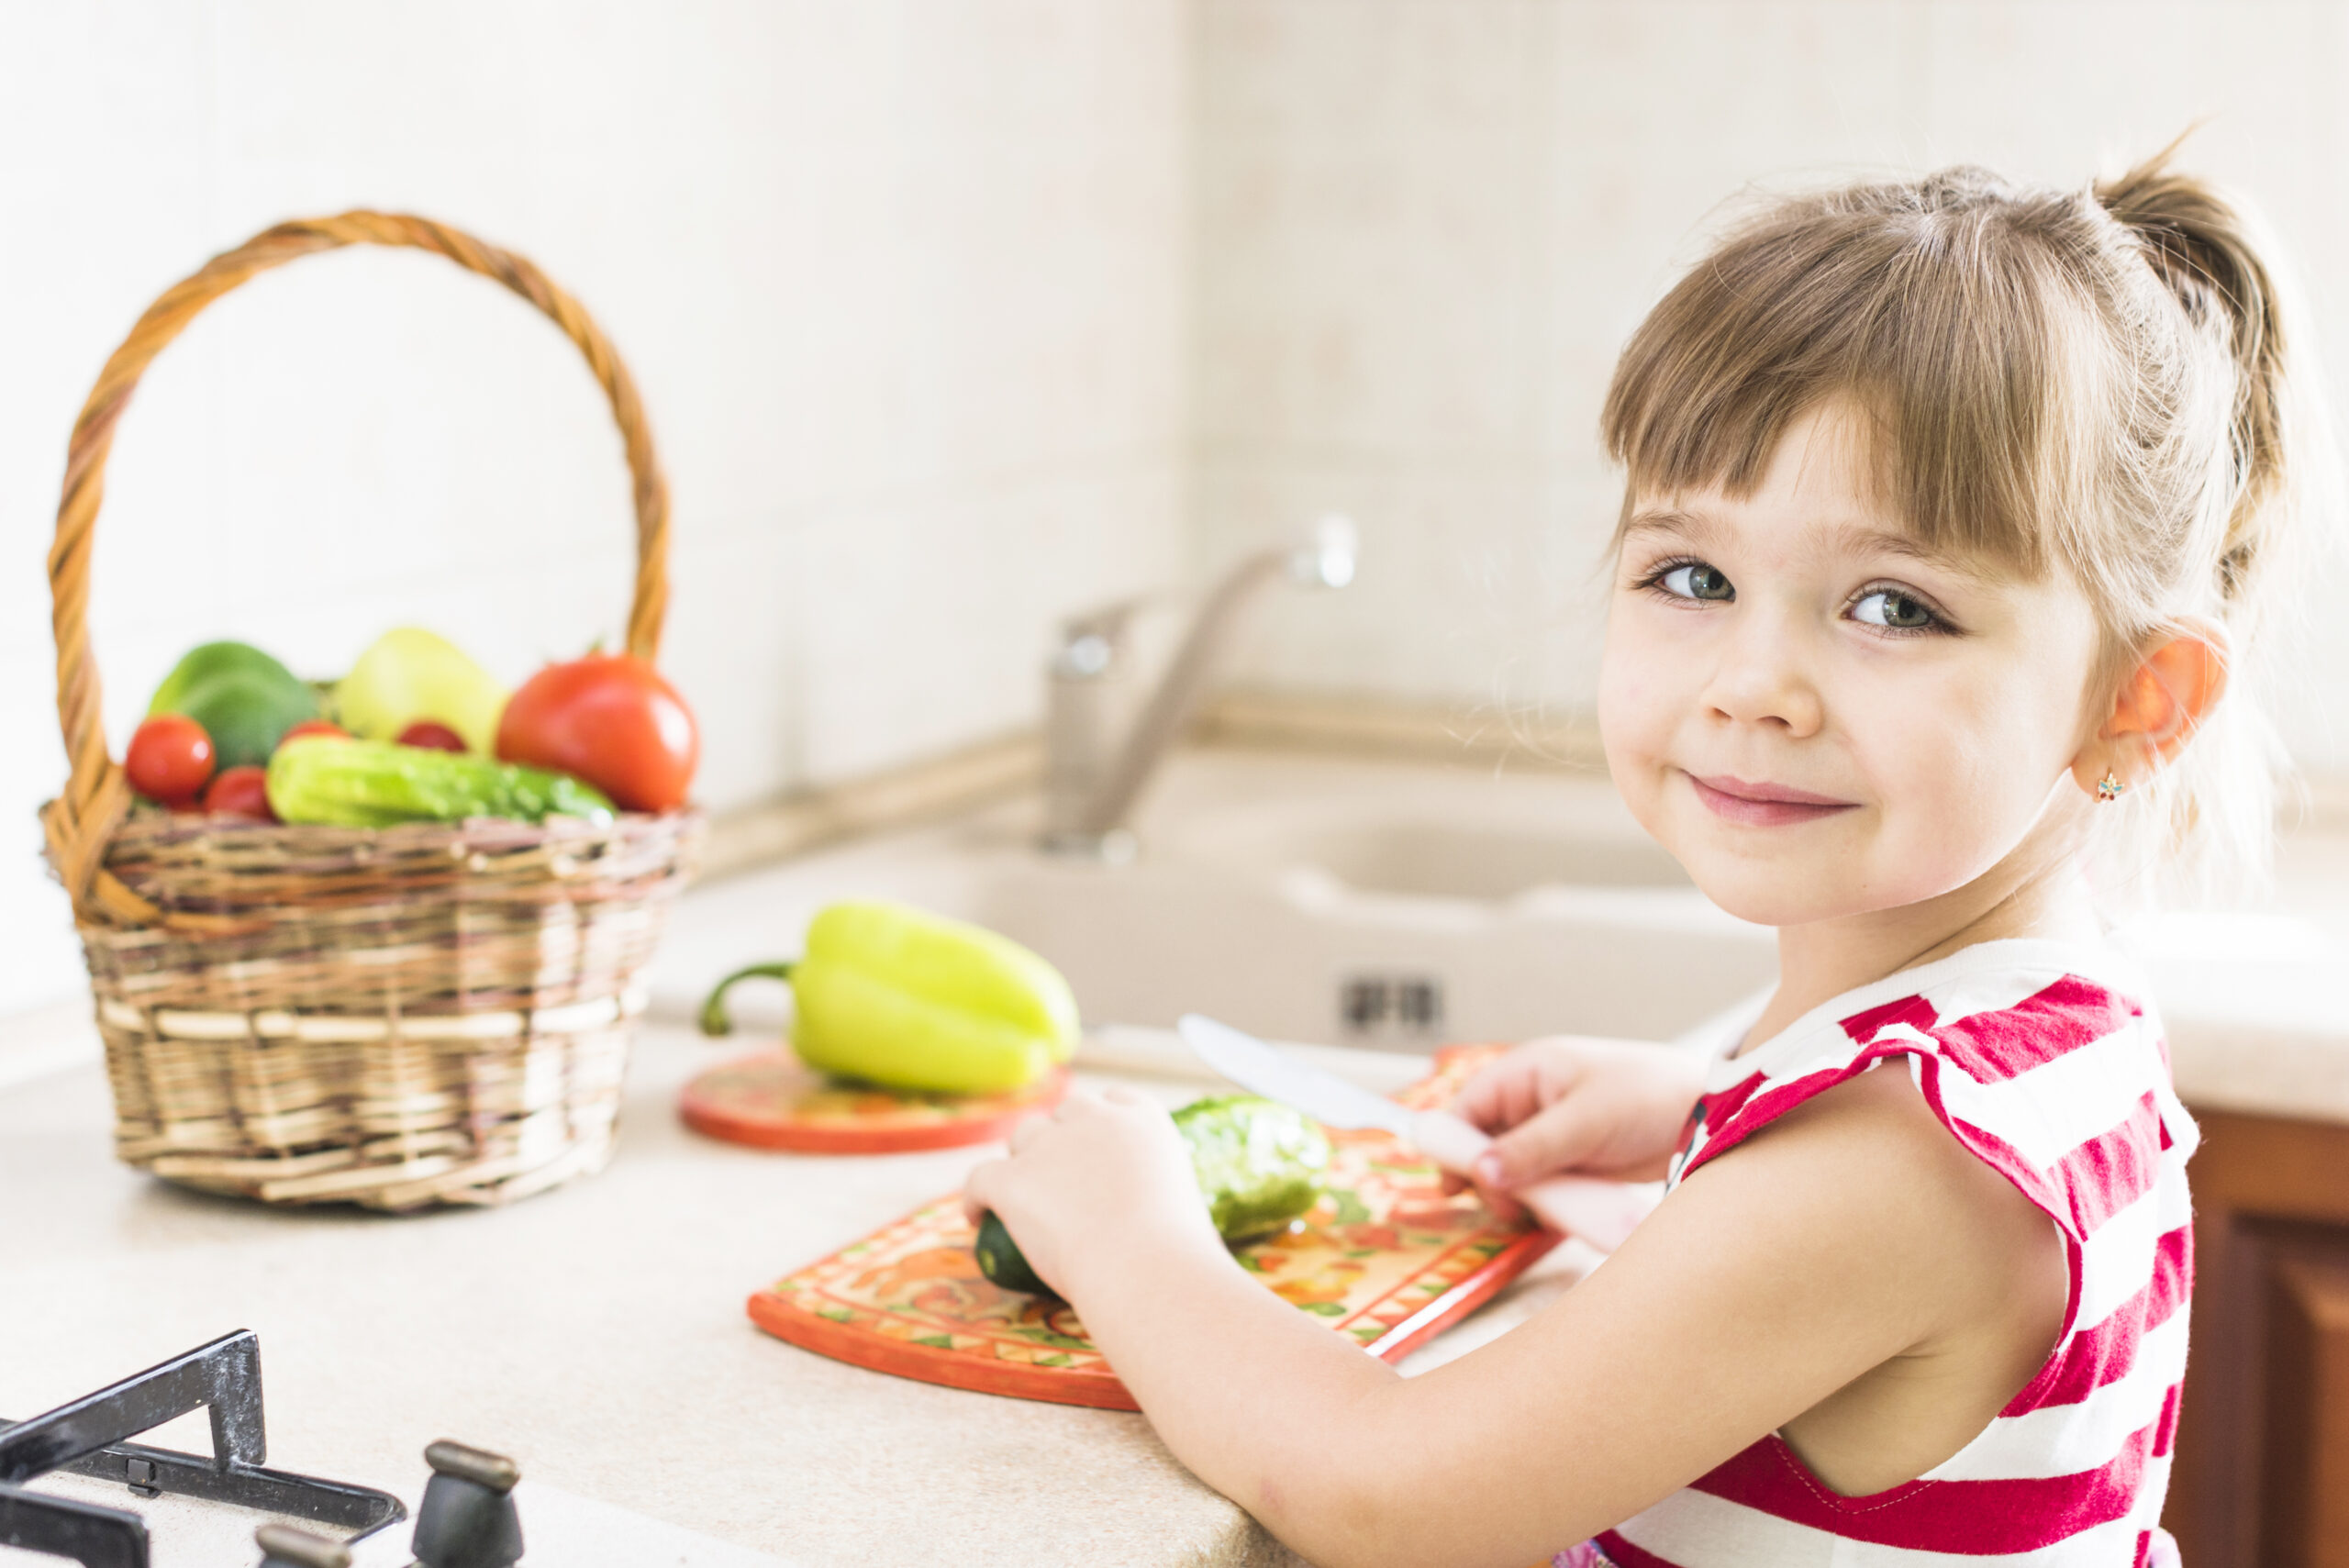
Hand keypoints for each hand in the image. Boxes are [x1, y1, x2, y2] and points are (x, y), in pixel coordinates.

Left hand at [964, 1085, 1223, 1300]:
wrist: (1145, 1268)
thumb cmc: (1179, 1252)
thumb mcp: (1190, 1207)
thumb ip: (1169, 1199)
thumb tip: (1177, 1228)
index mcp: (1145, 1119)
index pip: (1116, 1100)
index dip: (1101, 1120)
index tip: (1095, 1145)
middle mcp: (1097, 1119)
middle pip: (1066, 1112)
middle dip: (1061, 1138)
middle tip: (1058, 1178)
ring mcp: (1052, 1145)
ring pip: (1023, 1137)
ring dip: (1022, 1160)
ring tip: (1017, 1196)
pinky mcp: (1013, 1179)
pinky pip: (980, 1177)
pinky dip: (975, 1197)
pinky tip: (975, 1216)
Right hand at [1447, 1037, 1707, 1207]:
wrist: (1712, 1118)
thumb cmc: (1651, 1096)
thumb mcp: (1586, 1121)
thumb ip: (1531, 1148)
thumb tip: (1479, 1173)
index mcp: (1529, 1073)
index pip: (1469, 1108)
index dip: (1454, 1145)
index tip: (1453, 1185)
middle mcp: (1533, 1103)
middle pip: (1484, 1147)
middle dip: (1492, 1180)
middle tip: (1513, 1208)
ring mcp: (1553, 1137)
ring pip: (1511, 1174)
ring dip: (1521, 1197)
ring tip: (1547, 1211)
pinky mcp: (1573, 1165)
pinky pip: (1541, 1189)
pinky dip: (1545, 1205)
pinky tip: (1561, 1215)